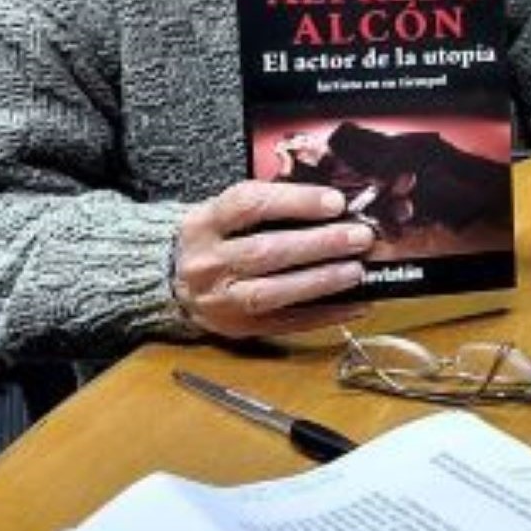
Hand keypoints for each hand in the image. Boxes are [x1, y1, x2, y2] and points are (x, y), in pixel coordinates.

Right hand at [172, 180, 373, 339]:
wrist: (172, 281)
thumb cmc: (215, 238)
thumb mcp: (225, 212)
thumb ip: (270, 208)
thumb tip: (333, 207)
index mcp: (204, 223)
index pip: (249, 205)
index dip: (296, 202)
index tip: (335, 202)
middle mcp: (208, 263)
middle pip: (265, 251)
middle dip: (318, 244)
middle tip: (358, 237)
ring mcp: (221, 301)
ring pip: (273, 292)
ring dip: (321, 281)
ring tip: (356, 270)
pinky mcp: (239, 328)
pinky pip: (286, 324)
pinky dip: (324, 314)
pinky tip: (354, 304)